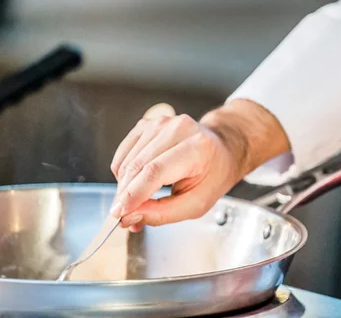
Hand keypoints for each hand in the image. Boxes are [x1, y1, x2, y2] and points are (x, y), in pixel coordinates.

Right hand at [109, 99, 289, 230]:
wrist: (220, 150)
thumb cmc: (212, 176)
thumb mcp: (197, 204)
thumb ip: (163, 213)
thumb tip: (130, 216)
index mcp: (197, 147)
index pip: (155, 171)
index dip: (133, 195)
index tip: (120, 215)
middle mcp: (177, 129)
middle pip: (137, 166)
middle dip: (125, 196)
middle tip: (125, 217)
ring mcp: (160, 123)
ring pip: (127, 161)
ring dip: (124, 188)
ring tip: (136, 203)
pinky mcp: (147, 124)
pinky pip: (124, 154)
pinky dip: (123, 174)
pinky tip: (136, 184)